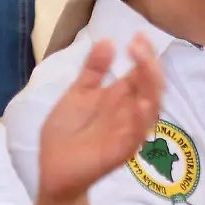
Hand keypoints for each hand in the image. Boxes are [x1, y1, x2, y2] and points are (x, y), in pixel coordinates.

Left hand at [37, 35, 164, 203]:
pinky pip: (138, 135)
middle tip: (138, 46)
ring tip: (147, 67)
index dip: (144, 55)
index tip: (138, 35)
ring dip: (152, 88)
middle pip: (151, 87)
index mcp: (120, 97)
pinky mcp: (121, 151)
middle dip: (149, 65)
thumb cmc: (65, 132)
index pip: (141, 73)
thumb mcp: (77, 93)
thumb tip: (107, 41)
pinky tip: (141, 103)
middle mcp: (129, 112)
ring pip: (151, 109)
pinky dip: (142, 120)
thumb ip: (92, 70)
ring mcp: (128, 131)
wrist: (52, 168)